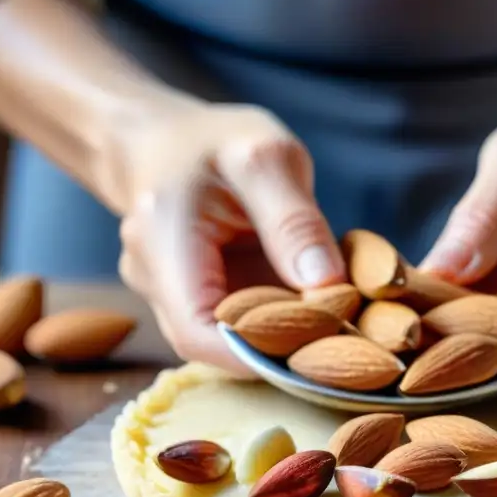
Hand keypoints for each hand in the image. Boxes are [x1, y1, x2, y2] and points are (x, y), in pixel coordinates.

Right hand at [115, 99, 345, 374]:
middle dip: (277, 348)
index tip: (321, 351)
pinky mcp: (189, 301)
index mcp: (161, 238)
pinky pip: (231, 325)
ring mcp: (165, 295)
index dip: (256, 355)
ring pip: (223, 340)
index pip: (197, 331)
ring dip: (277, 339)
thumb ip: (295, 220)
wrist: (167, 141)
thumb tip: (327, 285)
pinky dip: (271, 324)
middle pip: (212, 344)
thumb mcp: (266, 158)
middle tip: (345, 343)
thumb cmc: (215, 141)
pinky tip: (311, 313)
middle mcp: (152, 277)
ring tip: (334, 326)